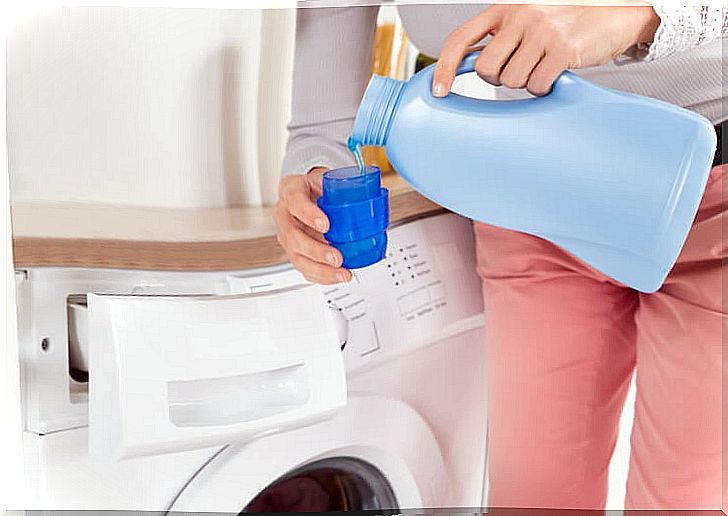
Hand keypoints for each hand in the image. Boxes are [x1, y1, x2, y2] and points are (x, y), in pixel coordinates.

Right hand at [274, 167, 352, 284]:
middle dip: (316, 251)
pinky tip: (336, 277)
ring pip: (297, 257)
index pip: (295, 202)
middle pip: (293, 237)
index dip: (309, 214)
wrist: (308, 193)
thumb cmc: (317, 186)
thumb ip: (344, 186)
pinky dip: (321, 276)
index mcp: (291, 190)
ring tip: (342, 272)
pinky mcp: (295, 251)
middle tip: (337, 257)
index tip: (326, 225)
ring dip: (320, 269)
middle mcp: (284, 215)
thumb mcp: (328, 178)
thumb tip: (375, 198)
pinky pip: (304, 268)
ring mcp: (287, 236)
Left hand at [433, 3, 659, 96]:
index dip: (445, 68)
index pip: (461, 39)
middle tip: (520, 69)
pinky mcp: (564, 49)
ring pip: (511, 81)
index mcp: (503, 9)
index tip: (438, 91)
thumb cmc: (563, 23)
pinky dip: (544, 88)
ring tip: (543, 67)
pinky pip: (537, 85)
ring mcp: (542, 31)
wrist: (614, 13)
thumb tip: (464, 68)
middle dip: (499, 79)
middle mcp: (519, 16)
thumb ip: (498, 40)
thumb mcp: (524, 23)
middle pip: (485, 70)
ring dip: (525, 83)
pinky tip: (556, 73)